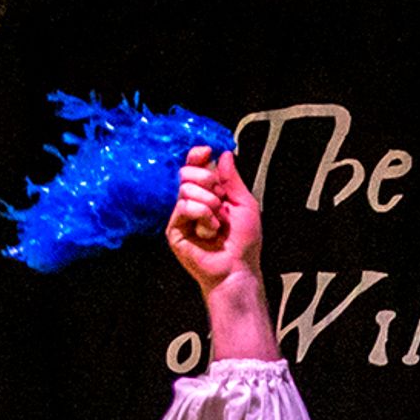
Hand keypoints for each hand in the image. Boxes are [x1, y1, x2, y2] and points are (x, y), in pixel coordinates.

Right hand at [168, 145, 262, 289]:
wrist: (238, 268)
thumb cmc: (243, 242)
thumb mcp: (244, 204)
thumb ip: (233, 179)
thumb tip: (224, 154)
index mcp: (208, 193)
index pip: (194, 166)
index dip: (197, 156)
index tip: (206, 151)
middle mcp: (192, 201)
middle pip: (186, 172)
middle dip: (207, 180)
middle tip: (220, 198)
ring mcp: (181, 216)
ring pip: (185, 188)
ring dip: (208, 202)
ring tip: (218, 220)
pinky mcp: (174, 230)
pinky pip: (183, 206)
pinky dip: (201, 214)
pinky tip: (210, 229)